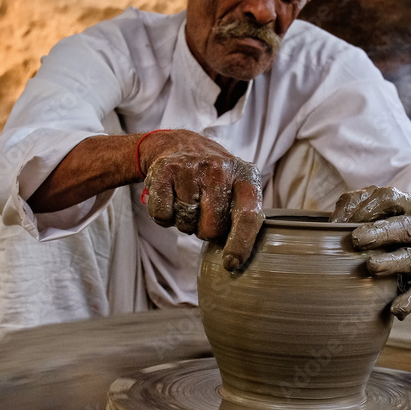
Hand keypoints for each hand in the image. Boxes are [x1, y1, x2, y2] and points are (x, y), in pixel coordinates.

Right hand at [141, 130, 262, 270]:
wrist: (180, 145)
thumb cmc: (214, 179)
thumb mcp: (237, 190)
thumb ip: (244, 219)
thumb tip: (235, 260)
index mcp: (245, 177)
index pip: (247, 216)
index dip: (240, 244)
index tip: (231, 263)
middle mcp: (220, 169)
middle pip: (211, 229)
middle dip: (205, 230)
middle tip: (203, 213)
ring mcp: (191, 168)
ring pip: (185, 223)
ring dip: (185, 222)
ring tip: (188, 200)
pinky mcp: (164, 171)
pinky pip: (162, 216)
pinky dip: (165, 216)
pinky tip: (171, 198)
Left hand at [331, 186, 410, 319]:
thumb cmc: (388, 223)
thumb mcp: (373, 208)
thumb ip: (352, 209)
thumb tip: (328, 226)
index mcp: (407, 204)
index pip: (389, 198)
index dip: (366, 207)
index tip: (342, 221)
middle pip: (403, 227)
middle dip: (381, 232)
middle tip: (357, 239)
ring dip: (392, 262)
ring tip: (372, 267)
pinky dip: (409, 300)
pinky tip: (395, 308)